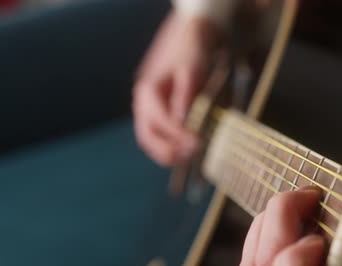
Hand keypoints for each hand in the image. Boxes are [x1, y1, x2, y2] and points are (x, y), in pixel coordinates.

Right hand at [133, 12, 220, 165]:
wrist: (189, 32)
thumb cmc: (191, 49)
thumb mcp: (191, 71)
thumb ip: (185, 98)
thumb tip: (182, 125)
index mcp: (148, 91)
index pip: (160, 122)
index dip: (179, 137)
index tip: (198, 144)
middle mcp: (142, 100)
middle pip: (147, 137)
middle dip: (167, 152)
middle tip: (191, 157)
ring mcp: (147, 105)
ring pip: (149, 137)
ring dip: (167, 152)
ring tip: (189, 156)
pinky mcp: (155, 107)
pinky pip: (157, 131)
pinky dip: (169, 143)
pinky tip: (185, 147)